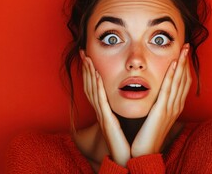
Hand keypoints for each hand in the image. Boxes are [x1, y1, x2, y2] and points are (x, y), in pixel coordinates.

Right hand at [80, 50, 130, 166]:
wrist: (127, 158)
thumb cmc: (127, 141)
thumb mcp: (123, 121)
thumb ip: (121, 110)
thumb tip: (129, 97)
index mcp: (105, 110)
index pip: (95, 87)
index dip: (90, 72)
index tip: (89, 58)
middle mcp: (100, 111)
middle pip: (89, 85)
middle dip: (86, 69)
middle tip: (83, 53)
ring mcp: (102, 115)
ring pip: (92, 89)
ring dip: (89, 73)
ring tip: (87, 59)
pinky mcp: (106, 119)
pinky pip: (100, 100)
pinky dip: (97, 86)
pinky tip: (96, 75)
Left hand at [131, 44, 191, 156]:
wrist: (144, 151)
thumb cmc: (146, 134)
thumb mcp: (154, 116)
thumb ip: (156, 105)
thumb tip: (155, 95)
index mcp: (173, 107)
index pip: (182, 83)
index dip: (184, 67)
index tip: (183, 53)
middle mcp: (175, 106)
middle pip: (184, 79)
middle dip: (186, 62)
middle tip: (187, 46)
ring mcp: (170, 108)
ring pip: (179, 81)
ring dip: (181, 64)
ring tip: (183, 49)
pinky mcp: (162, 111)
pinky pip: (168, 89)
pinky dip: (172, 75)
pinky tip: (173, 64)